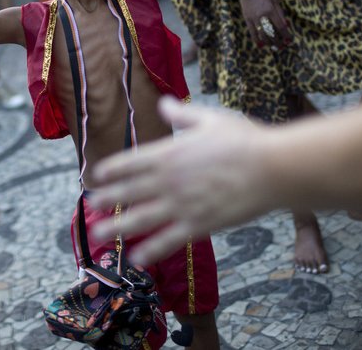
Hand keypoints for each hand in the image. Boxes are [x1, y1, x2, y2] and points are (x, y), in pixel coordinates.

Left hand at [90, 96, 270, 264]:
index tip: (96, 176)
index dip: (111, 170)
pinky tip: (136, 257)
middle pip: (129, 192)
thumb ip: (181, 115)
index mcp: (169, 153)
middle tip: (90, 205)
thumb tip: (163, 103)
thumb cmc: (244, 139)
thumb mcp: (209, 118)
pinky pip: (169, 240)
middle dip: (107, 199)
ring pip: (141, 219)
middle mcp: (169, 180)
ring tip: (98, 235)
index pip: (130, 162)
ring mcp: (181, 205)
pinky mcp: (199, 225)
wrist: (272, 168)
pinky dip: (151, 250)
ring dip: (117, 227)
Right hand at [232, 0, 291, 49]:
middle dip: (278, 41)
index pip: (280, 26)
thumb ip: (280, 13)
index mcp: (271, 9)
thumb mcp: (275, 0)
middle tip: (283, 46)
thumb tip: (286, 25)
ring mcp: (254, 18)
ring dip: (269, 42)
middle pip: (272, 33)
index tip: (289, 40)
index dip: (286, 35)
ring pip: (262, 34)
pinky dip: (257, 40)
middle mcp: (262, 15)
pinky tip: (261, 45)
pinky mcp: (247, 19)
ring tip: (274, 47)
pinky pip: (252, 32)